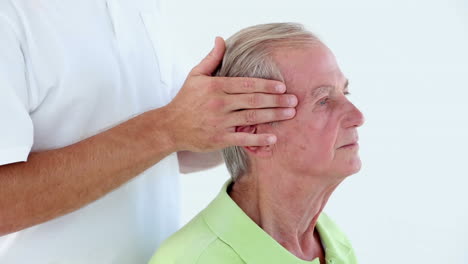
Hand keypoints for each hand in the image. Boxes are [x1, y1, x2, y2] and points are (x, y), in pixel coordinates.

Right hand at [165, 37, 297, 151]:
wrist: (170, 127)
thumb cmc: (185, 100)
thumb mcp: (195, 75)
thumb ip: (211, 58)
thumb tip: (220, 39)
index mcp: (216, 86)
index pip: (247, 84)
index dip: (266, 85)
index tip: (282, 87)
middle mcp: (220, 104)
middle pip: (254, 100)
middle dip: (276, 100)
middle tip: (294, 101)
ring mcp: (220, 122)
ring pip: (252, 118)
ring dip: (273, 116)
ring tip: (289, 114)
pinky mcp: (219, 139)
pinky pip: (243, 139)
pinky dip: (259, 138)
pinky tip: (273, 137)